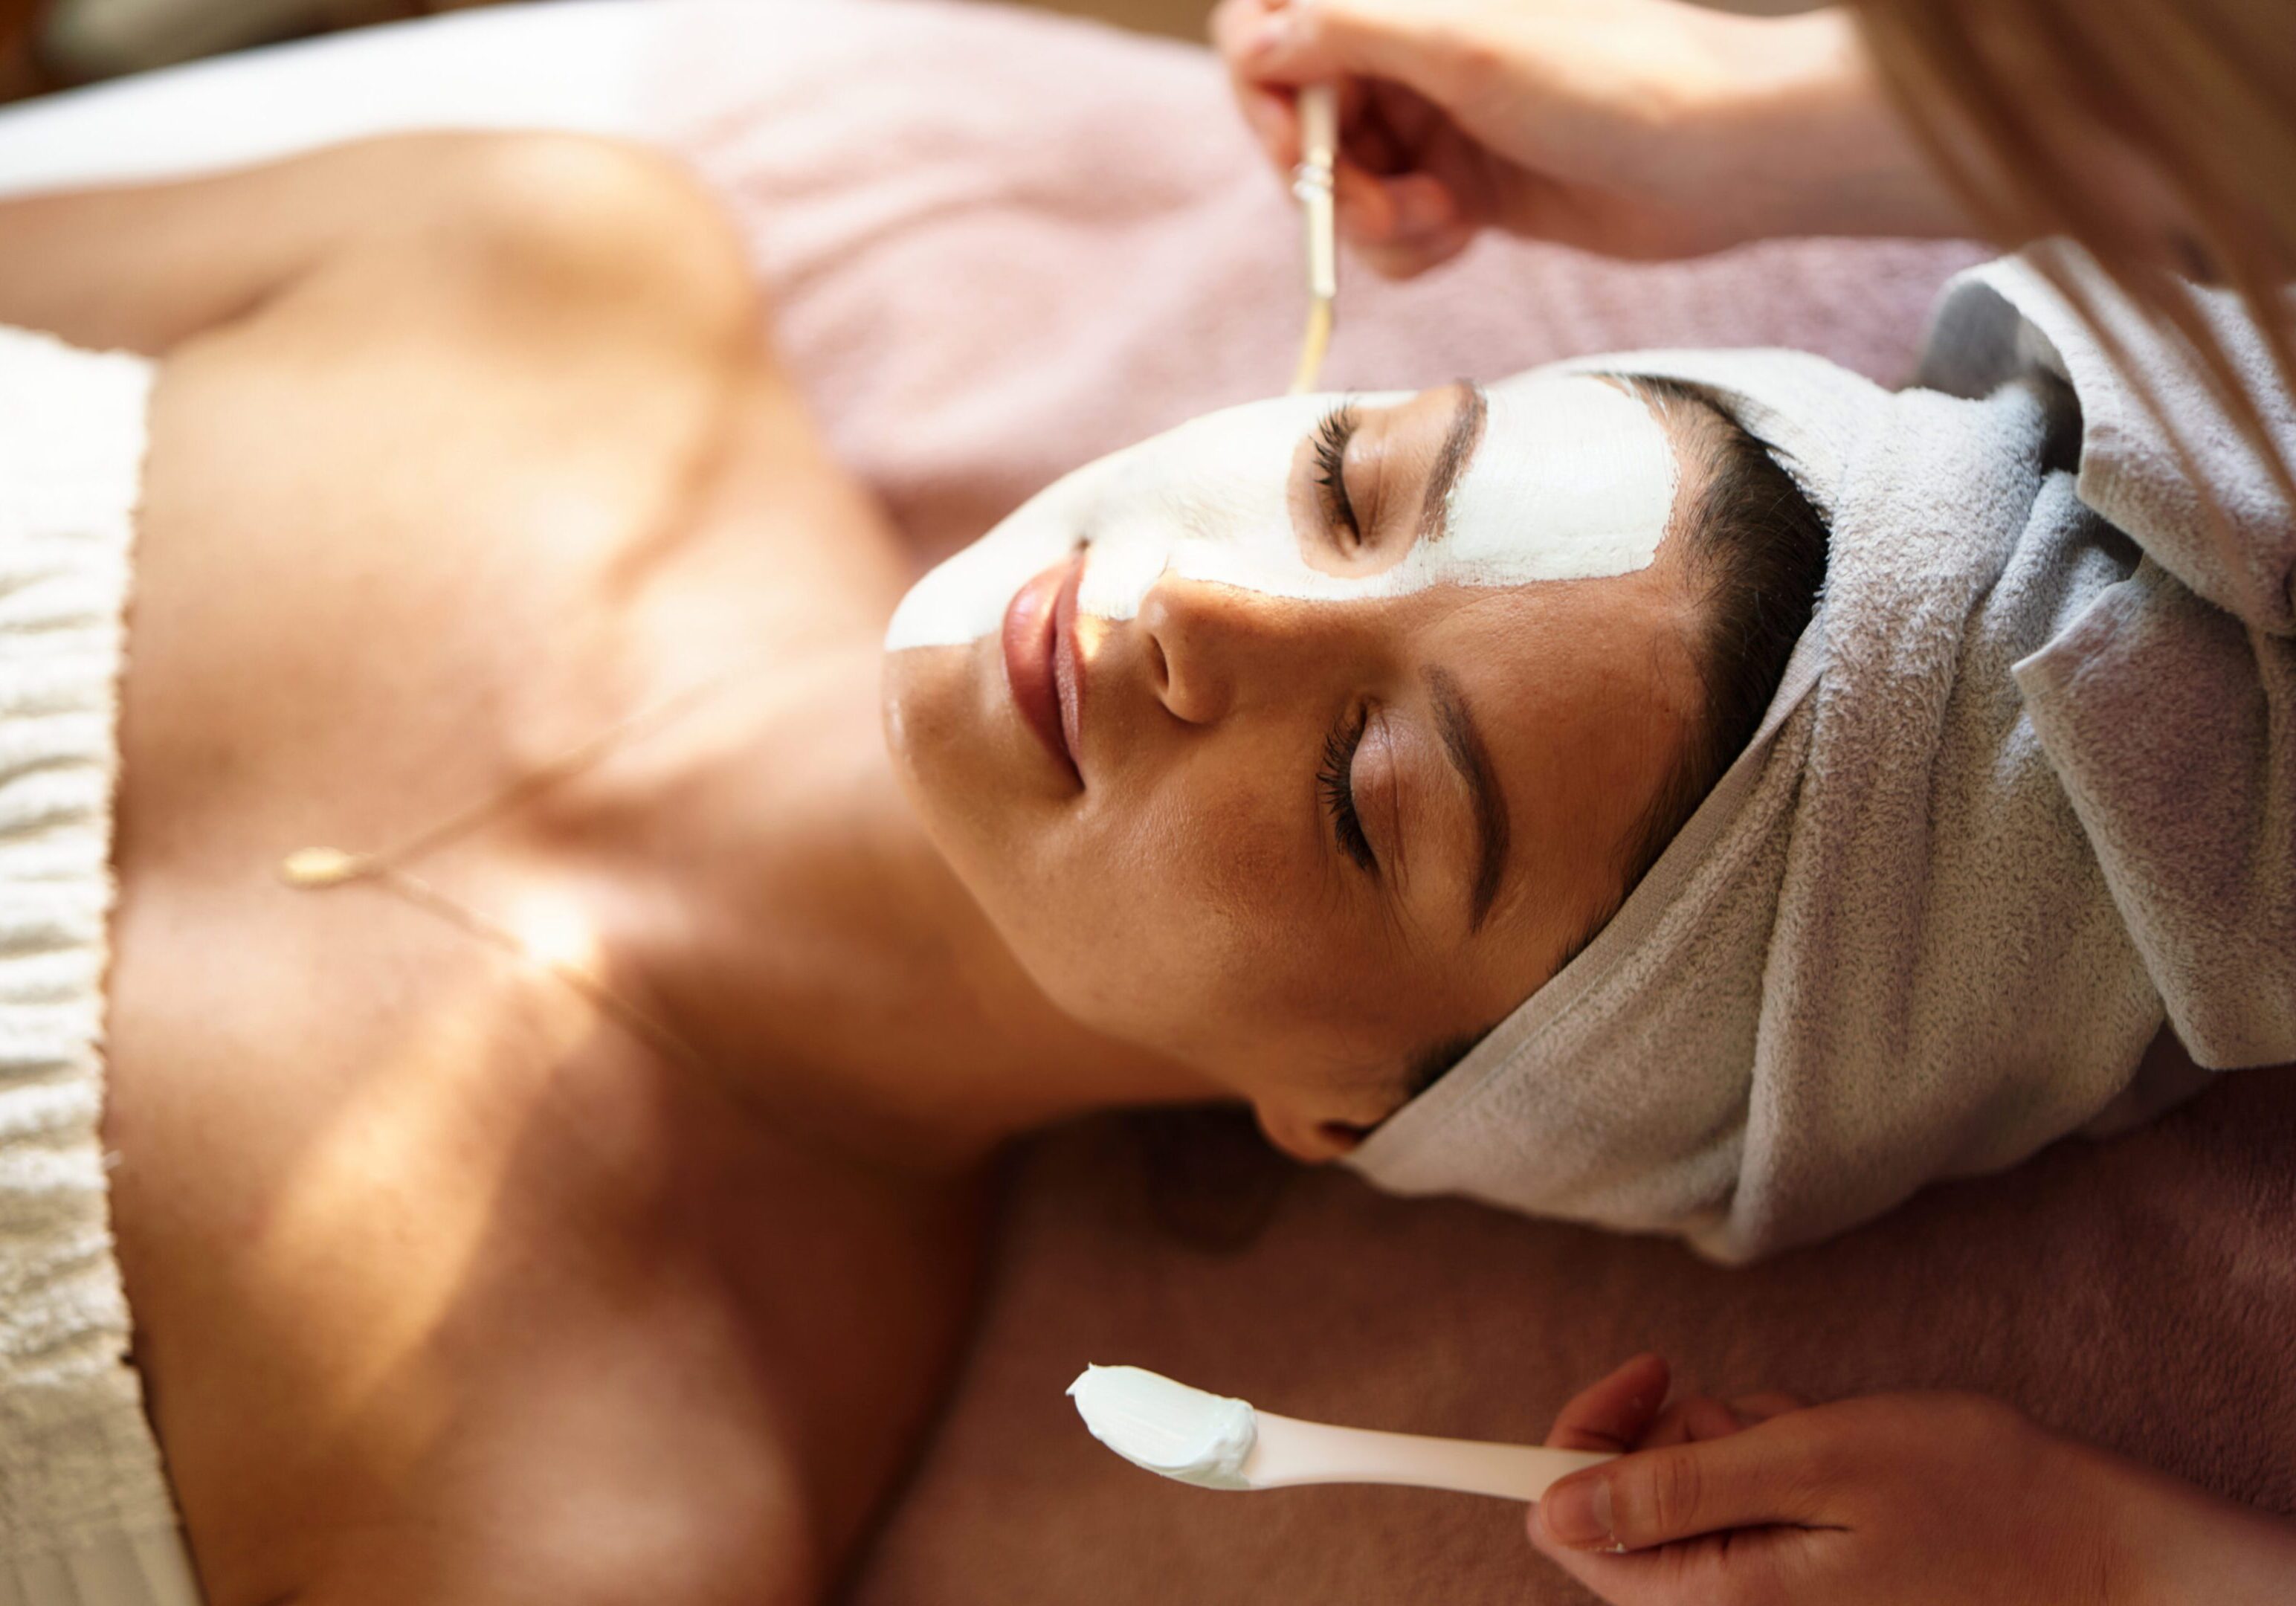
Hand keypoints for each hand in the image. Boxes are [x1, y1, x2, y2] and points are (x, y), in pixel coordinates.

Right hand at [1212, 0, 1971, 274]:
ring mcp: (1434, 121)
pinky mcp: (1464, 187)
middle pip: (1300, 116)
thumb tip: (1254, 42)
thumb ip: (1347, 31)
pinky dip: (1409, 247)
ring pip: (1341, 184)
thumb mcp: (1464, 45)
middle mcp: (1410, 50)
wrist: (1721, 156)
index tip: (1300, 145)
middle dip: (1326, 175)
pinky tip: (1461, 239)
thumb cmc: (1609, 79)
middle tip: (1377, 210)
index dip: (1267, 88)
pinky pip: (1390, 230)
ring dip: (1371, 220)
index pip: (1271, 25)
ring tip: (1439, 224)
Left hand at [1528, 1354, 2295, 1605]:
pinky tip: (1842, 1462)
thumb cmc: (1966, 1498)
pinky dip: (1779, 1459)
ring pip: (1688, 1489)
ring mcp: (1763, 1594)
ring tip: (1823, 1442)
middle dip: (1680, 1431)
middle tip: (1765, 1416)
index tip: (1650, 1372)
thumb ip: (1672, 1490)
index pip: (1564, 1522)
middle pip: (1623, 1501)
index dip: (1582, 1436)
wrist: (2090, 1551)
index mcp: (1715, 1595)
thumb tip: (1548, 1505)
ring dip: (1739, 1440)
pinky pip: (1744, 1501)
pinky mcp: (1797, 1577)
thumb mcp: (1809, 1465)